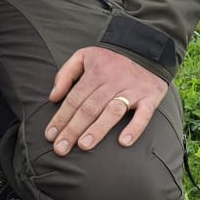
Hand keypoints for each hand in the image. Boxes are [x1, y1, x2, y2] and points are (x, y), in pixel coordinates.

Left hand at [45, 47, 166, 155]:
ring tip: (84, 146)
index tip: (50, 136)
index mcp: (96, 73)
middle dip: (73, 129)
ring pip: (112, 111)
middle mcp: (113, 82)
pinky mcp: (150, 97)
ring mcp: (132, 90)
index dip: (61, 117)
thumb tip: (53, 97)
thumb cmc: (110, 60)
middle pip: (90, 108)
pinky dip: (134, 128)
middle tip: (61, 148)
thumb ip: (65, 74)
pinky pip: (143, 114)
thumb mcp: (84, 56)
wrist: (146, 51)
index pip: (74, 99)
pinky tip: (124, 142)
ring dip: (98, 129)